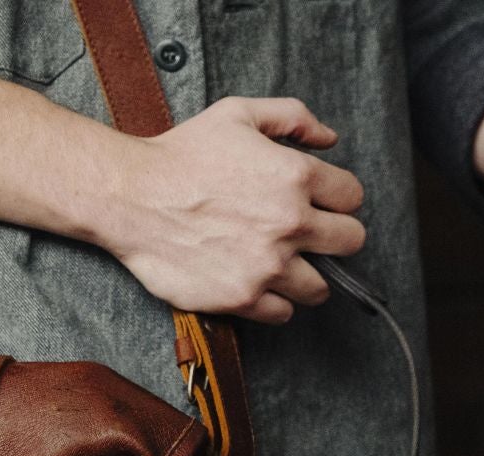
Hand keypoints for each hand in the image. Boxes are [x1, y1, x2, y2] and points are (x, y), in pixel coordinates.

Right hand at [95, 97, 366, 323]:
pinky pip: (282, 313)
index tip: (319, 203)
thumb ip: (292, 117)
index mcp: (296, 176)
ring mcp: (267, 265)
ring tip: (284, 266)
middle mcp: (290, 223)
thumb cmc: (181, 153)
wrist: (131, 197)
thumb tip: (329, 139)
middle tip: (309, 237)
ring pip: (320, 287)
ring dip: (307, 276)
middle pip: (350, 242)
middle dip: (334, 237)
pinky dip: (275, 303)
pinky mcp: (241, 297)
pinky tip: (258, 284)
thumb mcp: (238, 114)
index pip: (352, 197)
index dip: (336, 198)